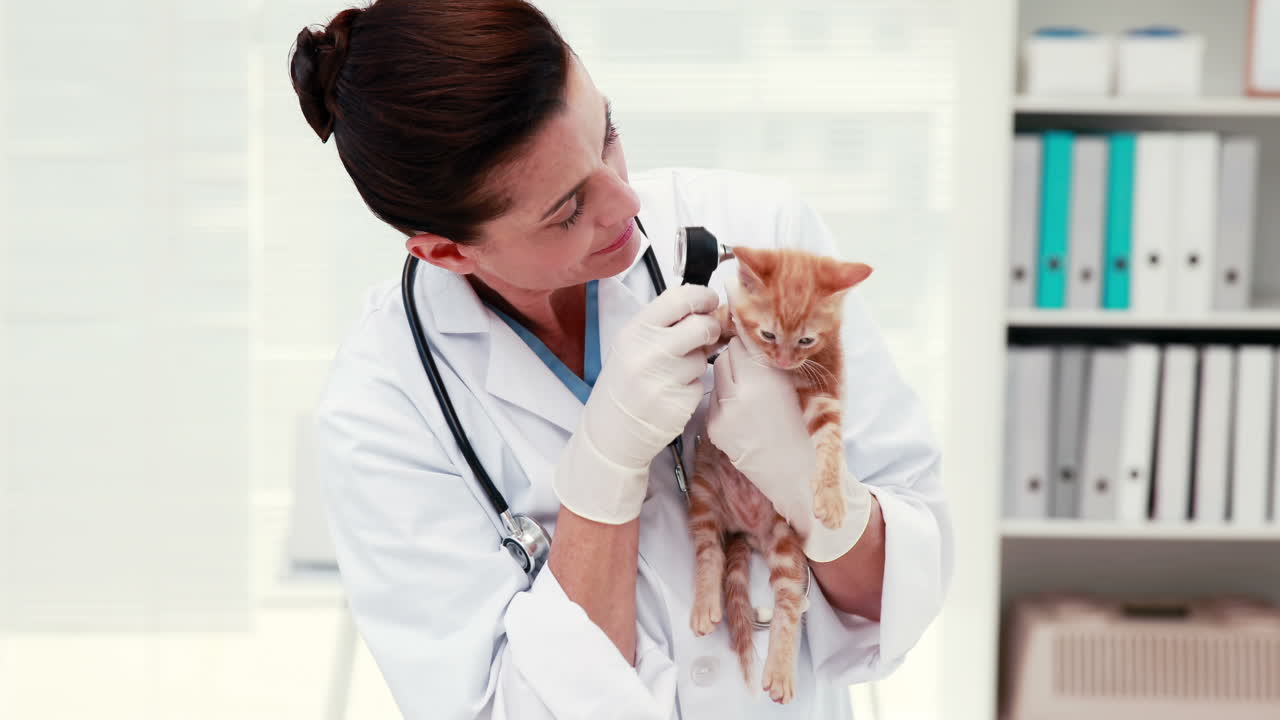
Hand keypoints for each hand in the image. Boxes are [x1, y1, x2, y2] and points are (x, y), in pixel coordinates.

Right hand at [554, 284, 720, 523]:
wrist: (610, 433)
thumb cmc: (622, 385)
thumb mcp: (629, 346)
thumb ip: (661, 325)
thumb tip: (702, 308)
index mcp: (635, 331)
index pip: (680, 298)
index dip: (703, 296)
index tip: (709, 301)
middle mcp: (649, 352)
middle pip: (702, 325)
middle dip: (710, 328)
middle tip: (705, 336)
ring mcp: (665, 379)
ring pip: (703, 357)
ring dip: (697, 362)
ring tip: (672, 374)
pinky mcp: (680, 403)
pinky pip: (700, 383)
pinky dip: (692, 386)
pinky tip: (672, 393)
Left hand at [707, 337, 871, 560]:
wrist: (794, 474)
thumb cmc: (801, 428)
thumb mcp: (792, 387)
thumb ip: (769, 362)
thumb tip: (748, 334)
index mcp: (766, 381)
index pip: (743, 341)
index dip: (749, 339)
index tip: (752, 336)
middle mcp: (741, 394)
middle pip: (726, 355)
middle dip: (738, 357)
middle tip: (753, 367)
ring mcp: (723, 413)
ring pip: (717, 375)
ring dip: (730, 376)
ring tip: (750, 392)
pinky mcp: (713, 428)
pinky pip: (714, 399)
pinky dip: (725, 399)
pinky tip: (743, 411)